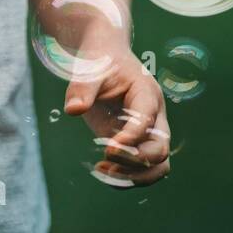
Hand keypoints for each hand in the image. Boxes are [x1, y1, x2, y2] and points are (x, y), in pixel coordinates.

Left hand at [64, 43, 170, 186]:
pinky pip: (143, 168)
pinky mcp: (136, 142)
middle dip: (135, 161)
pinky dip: (127, 176)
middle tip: (106, 158)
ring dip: (135, 176)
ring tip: (105, 172)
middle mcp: (154, 115)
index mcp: (146, 93)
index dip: (131, 137)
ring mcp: (147, 131)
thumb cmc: (100, 60)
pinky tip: (102, 169)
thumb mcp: (90, 69)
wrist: (105, 56)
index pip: (147, 120)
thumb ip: (82, 88)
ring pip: (158, 165)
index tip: (108, 148)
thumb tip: (72, 110)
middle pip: (160, 149)